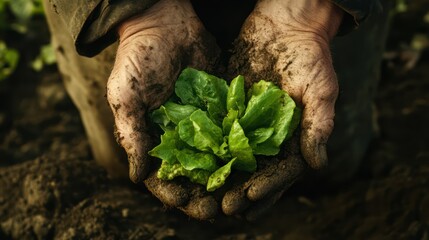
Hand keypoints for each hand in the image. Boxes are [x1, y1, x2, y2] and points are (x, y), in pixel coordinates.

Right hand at [107, 0, 219, 219]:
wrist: (165, 23)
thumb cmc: (138, 59)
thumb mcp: (125, 97)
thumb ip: (131, 136)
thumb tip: (137, 177)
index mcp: (152, 138)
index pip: (161, 176)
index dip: (171, 192)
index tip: (185, 202)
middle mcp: (178, 136)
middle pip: (191, 175)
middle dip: (202, 194)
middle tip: (217, 210)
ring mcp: (200, 124)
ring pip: (214, 159)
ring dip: (223, 179)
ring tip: (237, 195)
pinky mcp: (220, 108)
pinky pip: (230, 133)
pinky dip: (238, 149)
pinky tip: (250, 164)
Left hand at [224, 0, 342, 218]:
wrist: (284, 25)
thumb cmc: (309, 56)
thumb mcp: (320, 90)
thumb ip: (318, 126)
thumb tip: (318, 165)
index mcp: (293, 138)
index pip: (281, 170)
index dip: (269, 187)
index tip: (252, 199)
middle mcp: (269, 136)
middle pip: (254, 171)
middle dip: (241, 190)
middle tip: (224, 208)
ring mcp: (248, 124)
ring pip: (233, 157)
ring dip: (221, 178)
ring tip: (207, 197)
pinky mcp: (229, 108)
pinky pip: (217, 131)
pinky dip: (206, 148)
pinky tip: (193, 164)